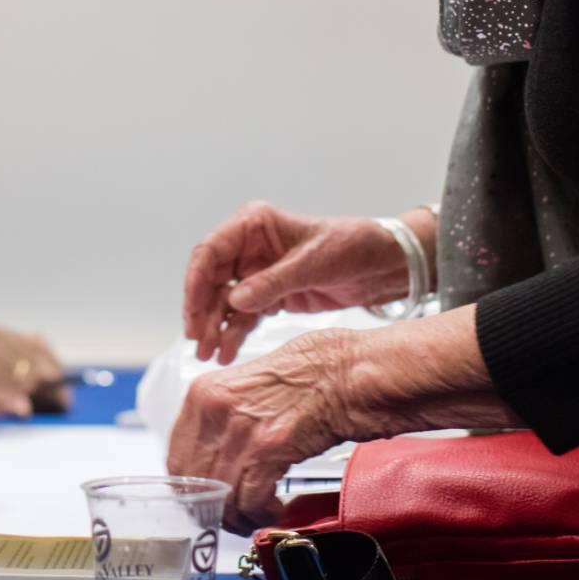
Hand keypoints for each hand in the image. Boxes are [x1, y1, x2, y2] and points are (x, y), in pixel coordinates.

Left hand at [166, 309, 508, 533]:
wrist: (351, 369)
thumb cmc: (314, 369)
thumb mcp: (251, 380)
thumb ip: (226, 410)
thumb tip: (217, 444)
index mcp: (204, 392)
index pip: (177, 456)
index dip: (193, 485)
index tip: (209, 497)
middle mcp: (214, 410)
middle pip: (195, 482)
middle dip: (215, 505)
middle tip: (234, 515)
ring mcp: (239, 430)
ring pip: (223, 497)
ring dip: (240, 516)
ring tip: (259, 517)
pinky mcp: (268, 449)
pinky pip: (251, 501)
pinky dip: (262, 514)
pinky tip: (277, 511)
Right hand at [183, 202, 421, 363]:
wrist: (384, 264)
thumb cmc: (353, 246)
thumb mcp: (313, 263)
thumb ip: (273, 282)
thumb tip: (233, 300)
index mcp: (254, 225)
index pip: (210, 252)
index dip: (196, 283)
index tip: (193, 313)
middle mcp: (250, 246)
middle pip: (211, 280)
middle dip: (202, 311)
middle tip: (198, 341)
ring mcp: (258, 272)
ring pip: (224, 302)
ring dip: (215, 327)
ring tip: (208, 354)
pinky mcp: (270, 295)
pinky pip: (243, 316)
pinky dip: (234, 334)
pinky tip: (227, 353)